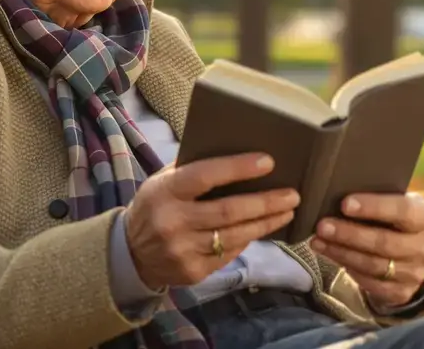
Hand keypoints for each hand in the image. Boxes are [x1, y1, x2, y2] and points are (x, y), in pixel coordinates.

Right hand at [123, 153, 298, 290]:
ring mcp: (183, 250)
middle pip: (229, 210)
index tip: (268, 162)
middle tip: (293, 194)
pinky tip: (262, 229)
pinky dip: (248, 239)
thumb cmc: (155, 206)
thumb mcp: (162, 181)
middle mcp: (173, 222)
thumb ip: (191, 169)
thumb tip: (235, 153)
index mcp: (165, 191)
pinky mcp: (193, 271)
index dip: (238, 168)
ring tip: (287, 211)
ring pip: (235, 235)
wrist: (130, 253)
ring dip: (266, 223)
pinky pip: (229, 254)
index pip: (206, 175)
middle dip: (266, 202)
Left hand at [310, 192, 423, 309]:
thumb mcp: (397, 203)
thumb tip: (338, 191)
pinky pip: (369, 283)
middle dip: (349, 234)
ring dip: (341, 252)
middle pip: (384, 242)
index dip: (373, 207)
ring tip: (318, 241)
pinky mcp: (401, 292)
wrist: (412, 251)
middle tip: (322, 226)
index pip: (402, 211)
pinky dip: (347, 268)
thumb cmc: (395, 218)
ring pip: (373, 265)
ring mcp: (415, 273)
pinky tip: (330, 255)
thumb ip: (378, 197)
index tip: (345, 204)